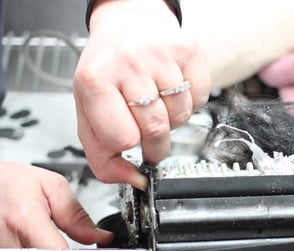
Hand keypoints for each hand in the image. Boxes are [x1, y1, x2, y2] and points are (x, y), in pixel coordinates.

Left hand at [74, 0, 210, 188]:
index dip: (132, 146)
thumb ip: (103, 156)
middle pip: (156, 130)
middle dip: (157, 144)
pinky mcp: (188, 50)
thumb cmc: (108, 71)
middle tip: (151, 137)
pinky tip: (174, 89)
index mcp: (95, 81)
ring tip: (159, 104)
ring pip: (181, 115)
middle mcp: (127, 63)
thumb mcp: (90, 113)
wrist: (128, 23)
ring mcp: (160, 55)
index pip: (123, 139)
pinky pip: (200, 98)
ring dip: (173, 120)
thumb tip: (133, 181)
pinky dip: (190, 103)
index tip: (135, 143)